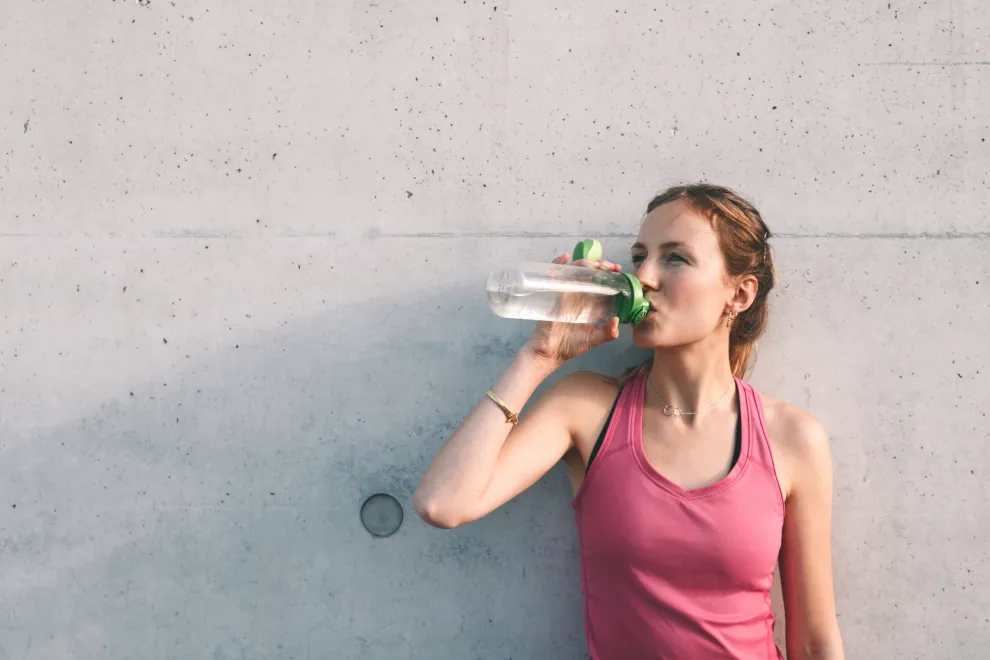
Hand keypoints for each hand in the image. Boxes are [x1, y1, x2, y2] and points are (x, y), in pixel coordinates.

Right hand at [521, 252, 621, 367]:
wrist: (550, 353)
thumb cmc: (570, 346)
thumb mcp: (595, 338)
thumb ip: (609, 332)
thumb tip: (618, 320)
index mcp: (588, 302)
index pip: (599, 281)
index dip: (608, 273)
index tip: (618, 270)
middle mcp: (577, 294)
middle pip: (588, 272)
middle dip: (600, 265)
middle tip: (611, 267)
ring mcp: (564, 293)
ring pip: (574, 270)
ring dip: (585, 263)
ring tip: (596, 265)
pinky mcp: (554, 295)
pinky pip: (555, 276)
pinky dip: (558, 264)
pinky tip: (565, 258)